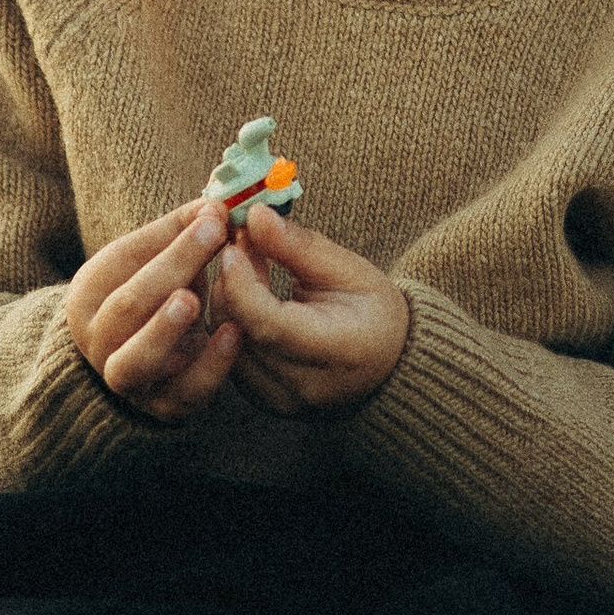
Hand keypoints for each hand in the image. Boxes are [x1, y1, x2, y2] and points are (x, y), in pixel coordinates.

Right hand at [63, 199, 240, 421]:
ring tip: (193, 300)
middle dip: (170, 268)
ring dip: (163, 330)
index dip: (167, 240)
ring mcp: (129, 381)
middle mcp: (99, 342)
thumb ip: (184, 228)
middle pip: (126, 308)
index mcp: (88, 297)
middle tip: (211, 238)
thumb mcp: (156, 258)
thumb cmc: (153, 293)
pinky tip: (233, 334)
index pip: (121, 264)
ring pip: (135, 363)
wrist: (141, 360)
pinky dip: (209, 367)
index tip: (213, 215)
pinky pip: (184, 394)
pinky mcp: (164, 408)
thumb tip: (219, 203)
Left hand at [217, 208, 411, 418]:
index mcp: (338, 352)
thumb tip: (255, 214)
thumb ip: (298, 246)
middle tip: (240, 239)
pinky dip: (231, 318)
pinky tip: (247, 291)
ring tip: (248, 261)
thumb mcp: (348, 270)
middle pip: (241, 334)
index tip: (234, 246)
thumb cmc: (372, 310)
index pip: (270, 326)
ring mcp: (280, 400)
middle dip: (231, 282)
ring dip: (228, 297)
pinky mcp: (263, 399)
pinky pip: (228, 356)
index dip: (242, 285)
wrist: (386, 362)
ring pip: (226, 345)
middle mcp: (305, 387)